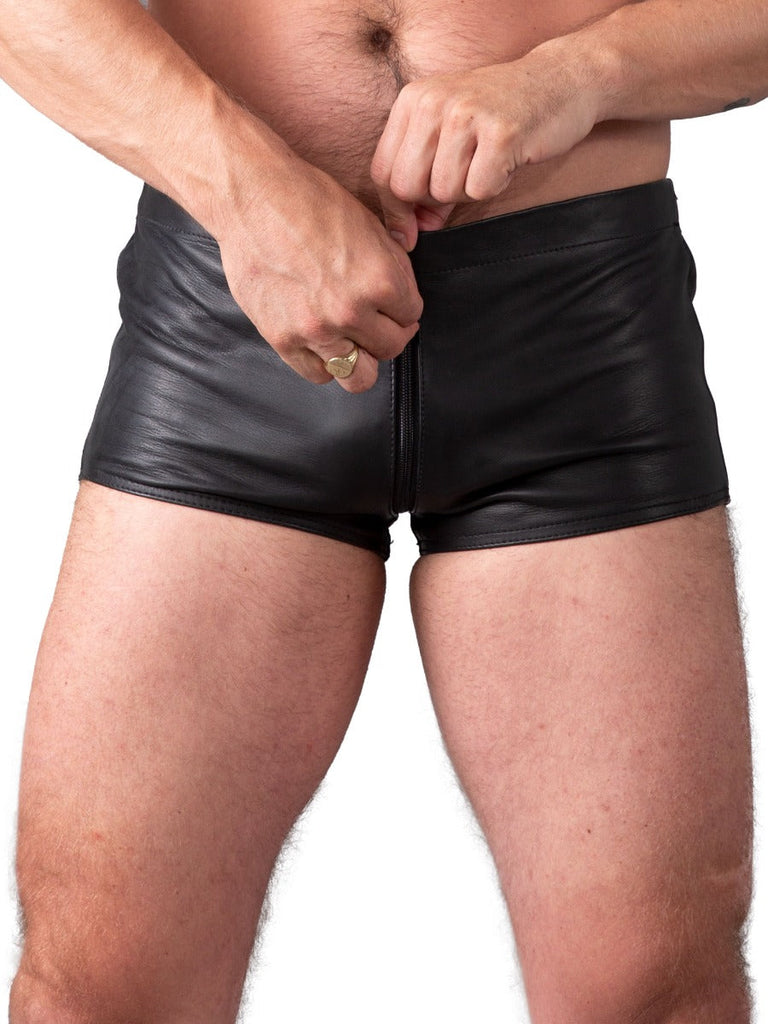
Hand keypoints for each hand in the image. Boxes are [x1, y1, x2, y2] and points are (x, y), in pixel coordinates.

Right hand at [216, 154, 422, 392]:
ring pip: (360, 376)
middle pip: (390, 347)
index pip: (411, 315)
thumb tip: (406, 295)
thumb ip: (393, 265)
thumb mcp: (368, 224)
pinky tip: (324, 343)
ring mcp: (316, 330)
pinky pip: (319, 374)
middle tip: (377, 322)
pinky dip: (326, 363)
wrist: (252, 198)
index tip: (393, 304)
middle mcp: (351, 311)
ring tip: (353, 341)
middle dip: (388, 333)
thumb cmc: (308, 201)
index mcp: (380, 280)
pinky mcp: (284, 339)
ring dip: (362, 359)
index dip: (404, 308)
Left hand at [371, 45, 601, 249]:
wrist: (560, 79)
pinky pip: (480, 190)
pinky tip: (508, 160)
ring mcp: (466, 115)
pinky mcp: (501, 132)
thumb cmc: (500, 116)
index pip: (382, 173)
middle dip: (432, 201)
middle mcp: (432, 102)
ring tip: (489, 162)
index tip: (414, 226)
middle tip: (463, 180)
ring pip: (444, 192)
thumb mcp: (451, 139)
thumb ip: (424, 183)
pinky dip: (496, 186)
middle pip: (407, 187)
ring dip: (469, 191)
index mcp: (412, 100)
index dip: (397, 209)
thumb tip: (405, 236)